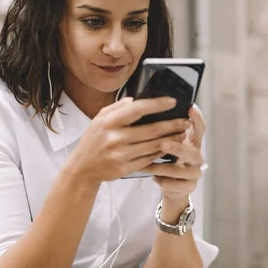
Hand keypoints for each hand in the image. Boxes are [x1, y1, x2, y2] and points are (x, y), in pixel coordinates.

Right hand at [67, 97, 191, 182]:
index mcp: (109, 122)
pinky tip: (170, 147)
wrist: (82, 168)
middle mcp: (115, 138)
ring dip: (171, 139)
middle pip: (151, 130)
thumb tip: (136, 99)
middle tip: (185, 121)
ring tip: (182, 133)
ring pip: (153, 146)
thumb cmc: (93, 140)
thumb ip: (117, 107)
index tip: (172, 102)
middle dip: (172, 124)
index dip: (157, 104)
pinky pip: (149, 159)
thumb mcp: (99, 119)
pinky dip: (161, 152)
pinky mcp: (126, 168)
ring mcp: (121, 155)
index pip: (138, 109)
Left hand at [142, 106, 204, 201]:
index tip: (190, 109)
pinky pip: (173, 184)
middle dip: (177, 148)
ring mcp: (195, 173)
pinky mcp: (189, 187)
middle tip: (162, 144)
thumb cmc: (168, 161)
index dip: (197, 119)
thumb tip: (152, 115)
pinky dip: (160, 180)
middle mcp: (197, 157)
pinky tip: (153, 177)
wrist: (172, 187)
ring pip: (179, 170)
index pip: (200, 129)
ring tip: (147, 165)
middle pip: (192, 152)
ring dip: (161, 167)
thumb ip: (166, 134)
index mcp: (193, 144)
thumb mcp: (168, 146)